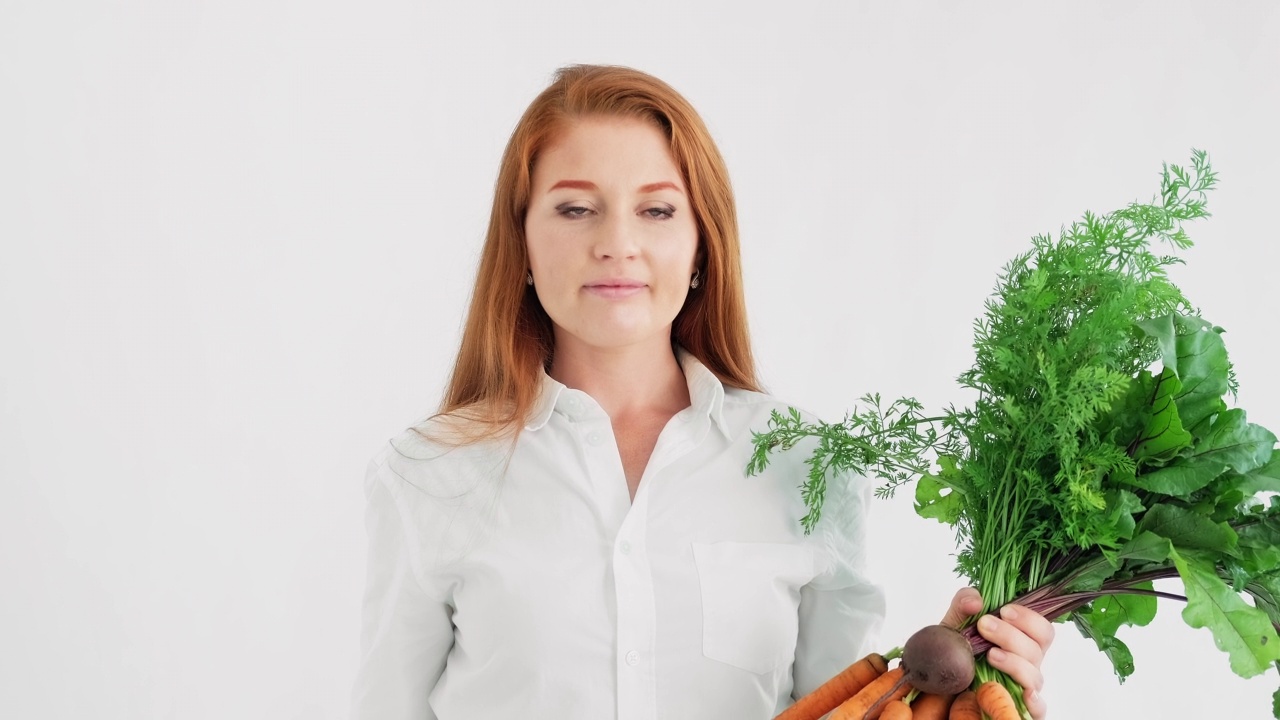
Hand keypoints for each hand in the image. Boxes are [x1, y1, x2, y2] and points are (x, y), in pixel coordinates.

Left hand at [940, 587, 1054, 719]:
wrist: (942, 680)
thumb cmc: (957, 650)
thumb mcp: (956, 622)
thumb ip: (964, 603)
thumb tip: (976, 601)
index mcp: (1022, 641)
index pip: (1043, 629)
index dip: (1029, 618)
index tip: (1004, 611)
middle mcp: (1027, 664)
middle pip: (1038, 649)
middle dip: (1011, 635)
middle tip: (985, 626)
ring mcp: (1025, 687)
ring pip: (1035, 676)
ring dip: (1014, 662)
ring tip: (990, 654)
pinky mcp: (1019, 709)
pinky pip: (1038, 709)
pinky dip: (1035, 702)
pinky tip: (1025, 695)